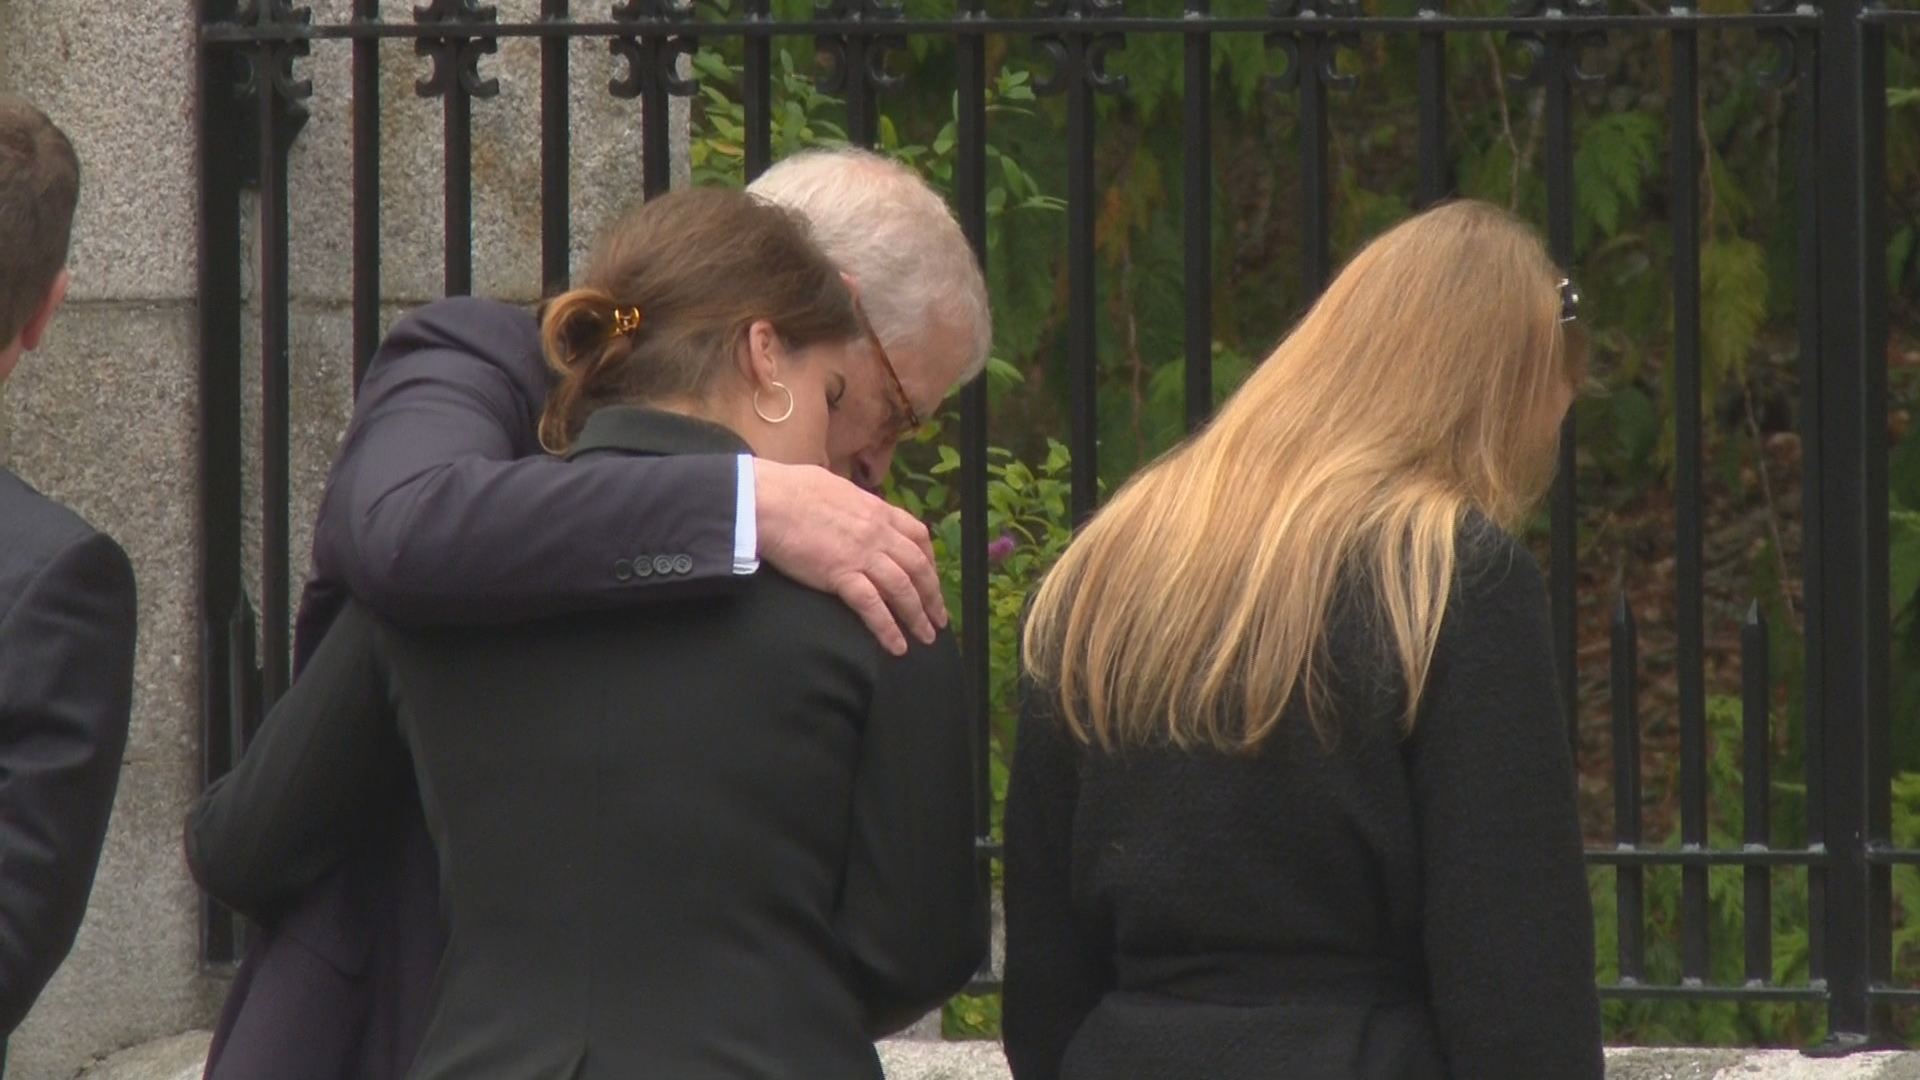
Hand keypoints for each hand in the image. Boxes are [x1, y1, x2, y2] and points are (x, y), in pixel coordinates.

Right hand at [754, 460, 947, 655]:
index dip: (929, 560)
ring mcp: (862, 554)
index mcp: (877, 510)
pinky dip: (888, 628)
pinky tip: (897, 646)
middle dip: (932, 595)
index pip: (918, 536)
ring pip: (902, 589)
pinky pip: (872, 606)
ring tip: (925, 637)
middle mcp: (877, 533)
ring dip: (918, 616)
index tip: (932, 578)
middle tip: (939, 618)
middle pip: (917, 567)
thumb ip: (852, 503)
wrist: (768, 500)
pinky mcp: (841, 574)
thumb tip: (850, 507)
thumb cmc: (792, 488)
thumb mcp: (836, 487)